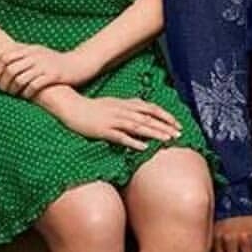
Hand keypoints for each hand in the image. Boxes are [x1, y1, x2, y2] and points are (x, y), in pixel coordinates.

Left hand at [0, 43, 89, 97]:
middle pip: (11, 69)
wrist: (80, 63)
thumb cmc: (56, 61)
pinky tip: (26, 96)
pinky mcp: (53, 75)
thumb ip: (24, 54)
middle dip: (3, 82)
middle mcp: (36, 55)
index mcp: (31, 49)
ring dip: (13, 89)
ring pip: (20, 78)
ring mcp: (45, 65)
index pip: (6, 56)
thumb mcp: (40, 52)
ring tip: (13, 94)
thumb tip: (4, 59)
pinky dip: (27, 93)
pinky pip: (34, 86)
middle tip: (3, 90)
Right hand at [55, 94, 182, 150]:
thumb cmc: (93, 107)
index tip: (177, 124)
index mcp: (125, 103)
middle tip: (179, 135)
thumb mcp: (113, 104)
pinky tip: (143, 147)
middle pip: (148, 118)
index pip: (150, 108)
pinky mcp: (104, 130)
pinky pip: (120, 136)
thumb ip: (128, 108)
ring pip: (138, 126)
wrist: (72, 107)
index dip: (165, 115)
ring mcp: (113, 120)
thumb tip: (143, 113)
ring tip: (167, 140)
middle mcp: (122, 110)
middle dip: (165, 126)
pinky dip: (133, 142)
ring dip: (154, 133)